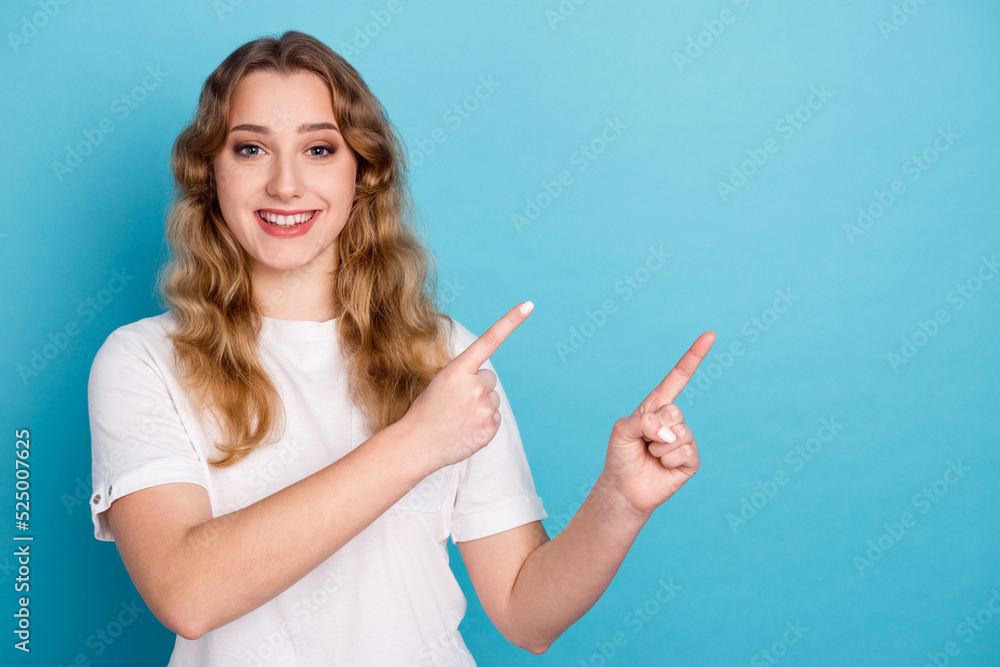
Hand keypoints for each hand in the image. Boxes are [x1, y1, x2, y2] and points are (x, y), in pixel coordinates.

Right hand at [399, 302, 532, 473]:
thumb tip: (487, 384)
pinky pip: (494, 417)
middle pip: (489, 378)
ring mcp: (484, 408)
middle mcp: (474, 386)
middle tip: (455, 401)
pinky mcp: (490, 428)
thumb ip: (465, 376)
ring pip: (492, 398)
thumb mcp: (440, 382)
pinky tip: (465, 428)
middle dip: (477, 386)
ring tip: (458, 417)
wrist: (416, 444)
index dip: (510, 321)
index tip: (528, 305)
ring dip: (480, 405)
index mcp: (458, 370)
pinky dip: (483, 422)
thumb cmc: (425, 411)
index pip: (489, 340)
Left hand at [599, 331, 714, 517]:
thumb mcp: (621, 430)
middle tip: (645, 443)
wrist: (625, 487)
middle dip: (653, 429)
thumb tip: (670, 432)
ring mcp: (685, 438)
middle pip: (674, 411)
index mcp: (657, 405)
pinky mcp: (692, 459)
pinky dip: (669, 461)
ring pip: (679, 434)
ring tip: (652, 455)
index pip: (679, 377)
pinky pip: (686, 452)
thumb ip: (642, 421)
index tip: (710, 335)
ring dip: (659, 448)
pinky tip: (662, 466)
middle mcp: (674, 419)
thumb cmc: (621, 455)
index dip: (694, 356)